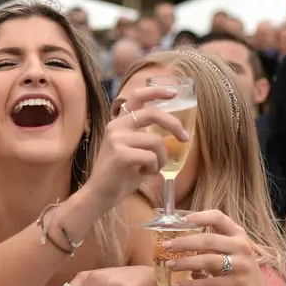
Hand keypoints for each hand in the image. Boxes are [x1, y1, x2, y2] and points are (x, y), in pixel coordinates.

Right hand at [83, 86, 188, 209]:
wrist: (100, 193)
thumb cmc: (119, 174)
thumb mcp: (133, 149)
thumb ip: (145, 136)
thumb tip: (174, 133)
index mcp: (119, 123)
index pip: (137, 98)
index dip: (156, 92)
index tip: (173, 93)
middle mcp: (116, 126)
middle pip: (152, 113)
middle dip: (173, 125)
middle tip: (184, 138)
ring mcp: (117, 139)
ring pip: (156, 141)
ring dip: (162, 158)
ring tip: (152, 168)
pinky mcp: (120, 154)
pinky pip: (151, 157)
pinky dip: (154, 168)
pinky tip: (143, 174)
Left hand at [162, 210, 280, 285]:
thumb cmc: (237, 270)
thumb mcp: (228, 252)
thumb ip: (208, 245)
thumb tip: (175, 241)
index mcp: (237, 235)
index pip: (219, 218)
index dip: (199, 217)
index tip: (181, 220)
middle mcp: (241, 247)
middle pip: (209, 240)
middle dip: (184, 243)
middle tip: (166, 246)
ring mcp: (242, 266)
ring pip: (208, 261)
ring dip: (185, 263)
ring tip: (169, 265)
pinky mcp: (238, 285)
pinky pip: (209, 283)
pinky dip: (191, 285)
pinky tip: (177, 285)